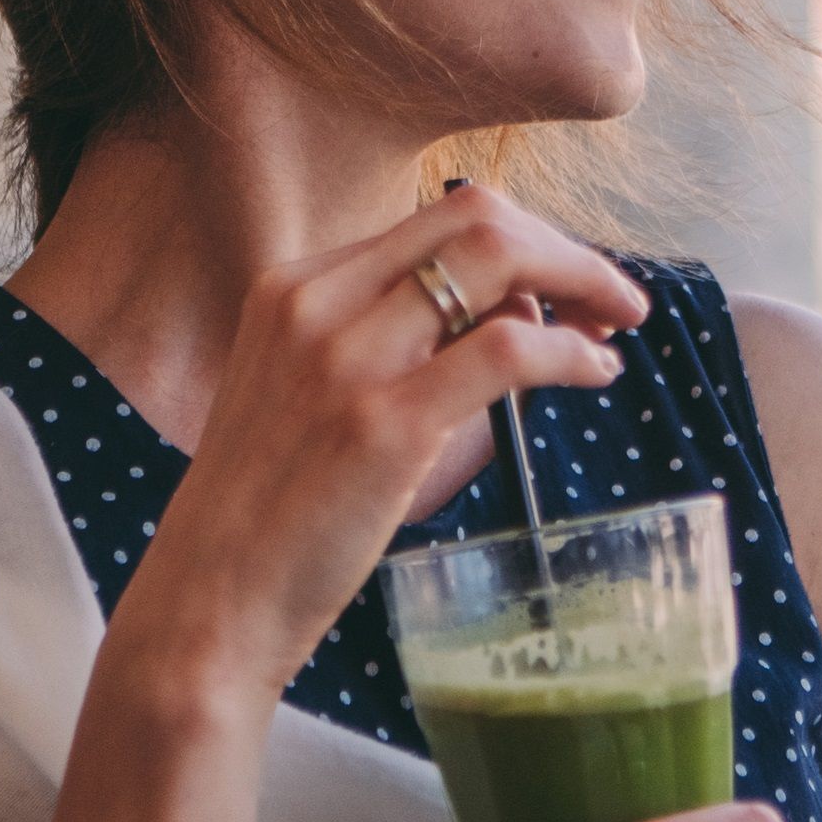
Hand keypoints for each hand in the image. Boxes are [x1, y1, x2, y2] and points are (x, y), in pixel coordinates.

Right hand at [112, 182, 642, 699]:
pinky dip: (572, 351)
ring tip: (615, 330)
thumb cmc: (267, 518)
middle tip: (612, 300)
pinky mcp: (384, 423)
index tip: (566, 287)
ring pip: (498, 260)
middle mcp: (315, 302)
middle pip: (475, 218)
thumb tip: (508, 317)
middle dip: (562, 249)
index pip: (436, 220)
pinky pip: (510, 350)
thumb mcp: (307, 396)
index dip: (523, 241)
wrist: (207, 602)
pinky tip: (595, 373)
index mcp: (294, 289)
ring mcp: (347, 358)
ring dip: (582, 282)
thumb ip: (389, 346)